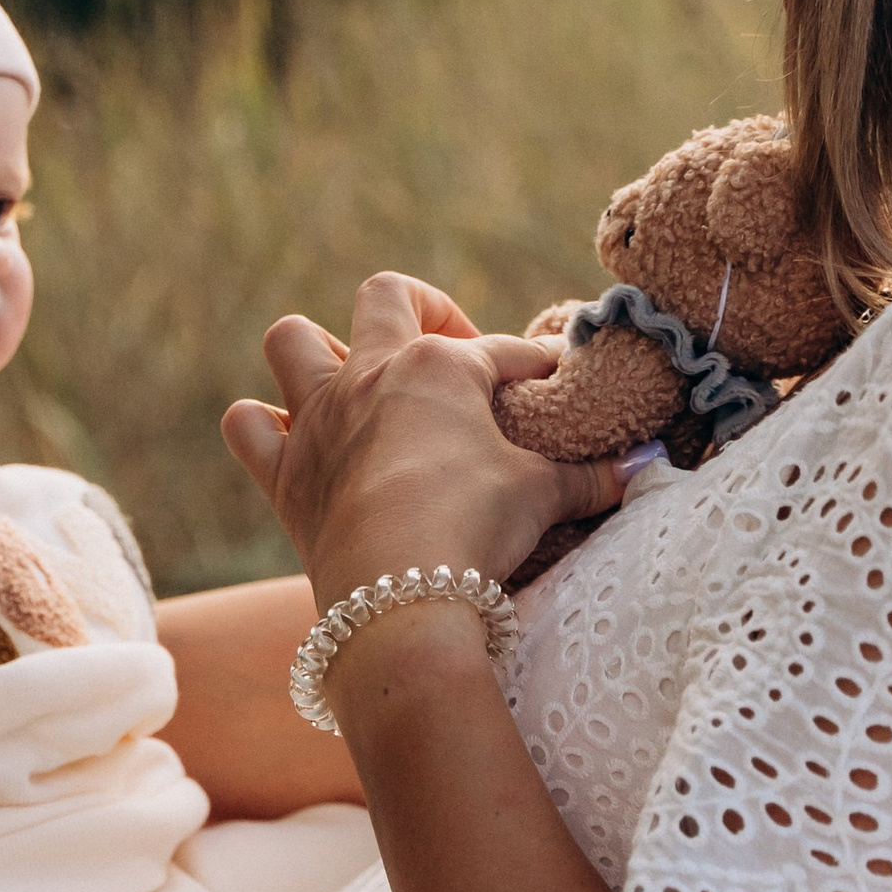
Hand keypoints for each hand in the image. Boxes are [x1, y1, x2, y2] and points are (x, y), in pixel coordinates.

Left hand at [221, 272, 624, 613]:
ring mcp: (318, 419)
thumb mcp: (543, 493)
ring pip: (292, 340)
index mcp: (438, 366)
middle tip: (451, 352)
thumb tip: (643, 470)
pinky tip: (290, 437)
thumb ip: (589, 477)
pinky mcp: (284, 473)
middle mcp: (370, 375)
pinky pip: (248, 427)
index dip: (534, 365)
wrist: (398, 594)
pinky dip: (262, 427)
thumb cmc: (475, 528)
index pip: (501, 351)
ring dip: (317, 350)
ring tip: (356, 381)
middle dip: (422, 309)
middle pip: (388, 297)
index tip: (554, 383)